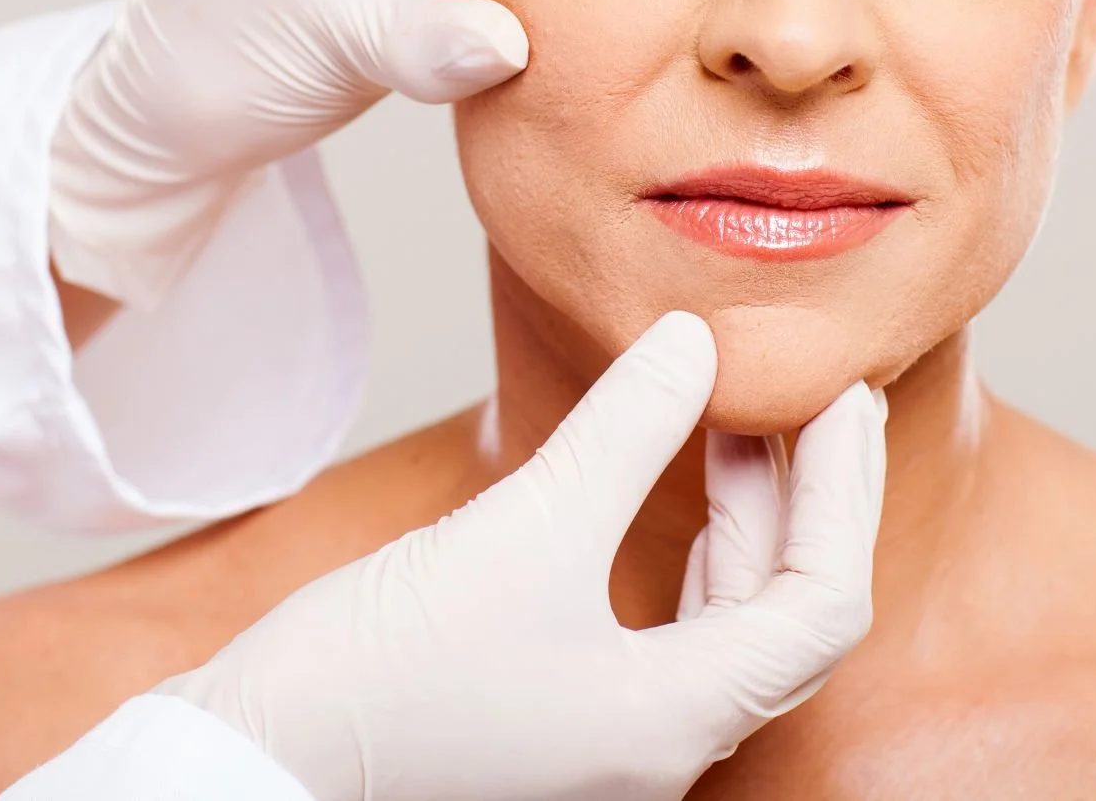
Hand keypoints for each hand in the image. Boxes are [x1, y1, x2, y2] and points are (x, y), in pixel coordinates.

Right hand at [162, 314, 886, 800]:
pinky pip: (664, 625)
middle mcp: (658, 745)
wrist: (250, 766)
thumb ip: (625, 431)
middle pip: (784, 615)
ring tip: (736, 416)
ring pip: (724, 621)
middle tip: (818, 395)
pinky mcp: (561, 710)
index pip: (821, 605)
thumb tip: (693, 337)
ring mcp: (609, 735)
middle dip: (810, 498)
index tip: (842, 395)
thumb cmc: (379, 677)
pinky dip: (683, 544)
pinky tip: (663, 480)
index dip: (846, 492)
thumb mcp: (522, 531)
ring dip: (745, 517)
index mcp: (673, 723)